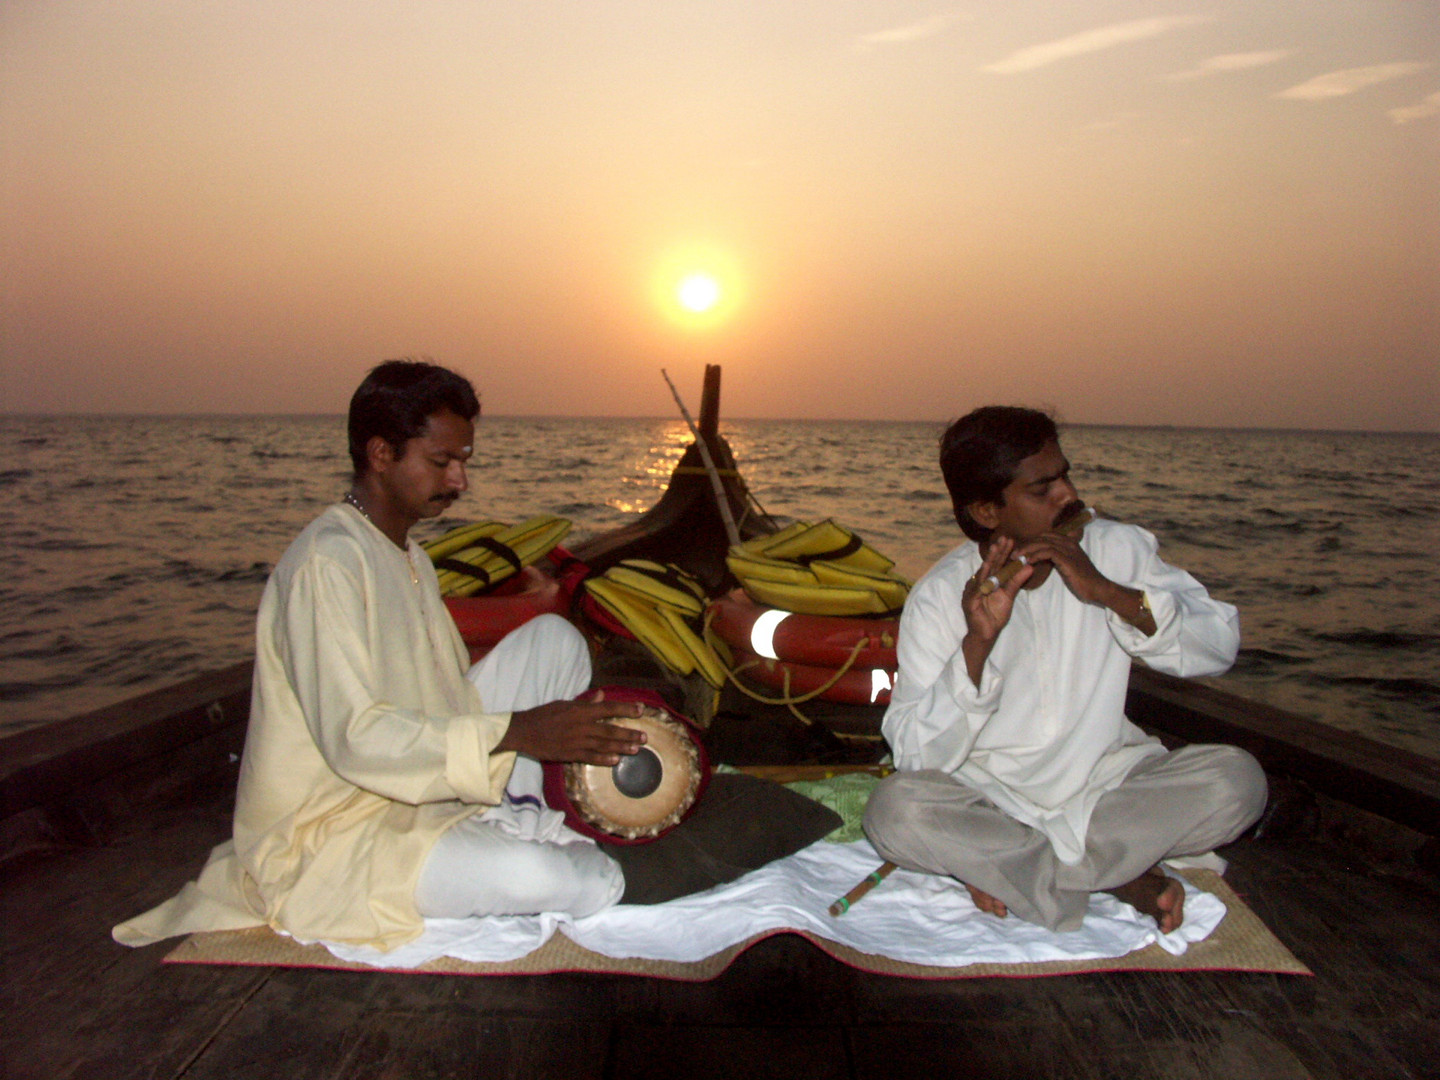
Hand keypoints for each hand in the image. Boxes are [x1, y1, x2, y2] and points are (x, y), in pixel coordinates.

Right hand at [496, 691, 646, 764]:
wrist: (524, 731)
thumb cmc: (544, 714)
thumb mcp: (564, 703)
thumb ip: (585, 702)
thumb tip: (602, 695)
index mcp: (580, 710)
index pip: (608, 708)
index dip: (626, 709)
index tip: (641, 710)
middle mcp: (581, 726)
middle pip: (610, 730)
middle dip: (629, 734)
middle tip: (645, 737)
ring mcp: (576, 741)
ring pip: (603, 745)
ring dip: (621, 748)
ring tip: (636, 749)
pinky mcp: (570, 754)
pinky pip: (590, 757)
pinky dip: (603, 760)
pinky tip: (615, 761)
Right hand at [960, 536, 1032, 684]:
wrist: (986, 634)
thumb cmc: (994, 615)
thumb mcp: (1009, 595)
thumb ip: (1016, 581)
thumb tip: (1029, 566)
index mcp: (988, 580)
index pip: (997, 564)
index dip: (1003, 552)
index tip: (1011, 539)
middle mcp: (979, 582)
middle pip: (989, 565)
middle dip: (997, 552)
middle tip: (1004, 538)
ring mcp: (972, 591)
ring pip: (982, 575)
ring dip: (989, 562)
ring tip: (995, 550)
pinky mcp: (969, 602)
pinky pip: (978, 591)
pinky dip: (983, 583)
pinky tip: (987, 574)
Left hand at [1014, 529, 1110, 606]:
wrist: (1098, 589)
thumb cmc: (1082, 580)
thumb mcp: (1067, 566)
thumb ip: (1056, 559)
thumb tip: (1040, 558)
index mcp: (1068, 542)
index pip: (1045, 535)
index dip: (1031, 541)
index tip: (1019, 550)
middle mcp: (1068, 542)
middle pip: (1042, 537)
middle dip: (1025, 544)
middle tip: (1012, 553)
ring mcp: (1069, 550)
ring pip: (1043, 543)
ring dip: (1027, 549)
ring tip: (1015, 557)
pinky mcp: (1068, 559)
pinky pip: (1048, 552)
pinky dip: (1036, 555)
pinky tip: (1027, 561)